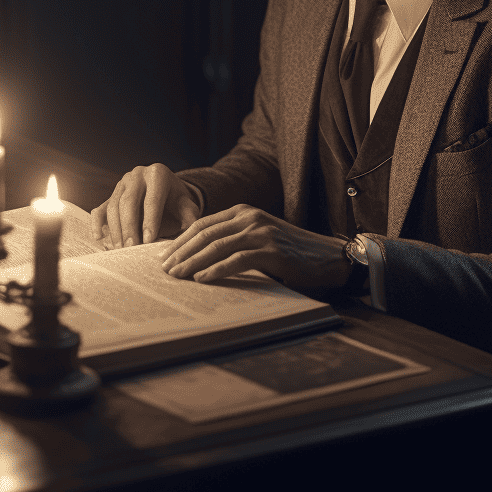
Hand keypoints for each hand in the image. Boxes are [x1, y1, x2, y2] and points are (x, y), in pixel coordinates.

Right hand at [91, 163, 201, 248]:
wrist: (167, 194)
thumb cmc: (178, 204)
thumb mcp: (188, 209)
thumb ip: (189, 221)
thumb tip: (185, 240)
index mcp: (158, 174)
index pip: (152, 199)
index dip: (150, 220)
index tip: (149, 241)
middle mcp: (137, 175)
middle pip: (128, 202)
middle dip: (129, 227)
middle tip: (132, 248)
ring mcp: (121, 184)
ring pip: (113, 207)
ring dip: (116, 230)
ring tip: (121, 250)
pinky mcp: (110, 196)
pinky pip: (100, 209)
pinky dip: (96, 223)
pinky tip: (99, 238)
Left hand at [159, 205, 349, 289]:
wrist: (327, 256)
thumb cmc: (290, 252)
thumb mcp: (258, 238)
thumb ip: (233, 241)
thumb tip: (198, 259)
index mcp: (243, 212)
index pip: (201, 224)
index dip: (180, 240)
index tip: (164, 256)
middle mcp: (249, 217)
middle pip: (204, 233)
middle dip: (181, 252)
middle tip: (165, 269)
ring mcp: (260, 232)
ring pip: (216, 246)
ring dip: (193, 262)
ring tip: (177, 275)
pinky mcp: (271, 250)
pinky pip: (236, 260)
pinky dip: (216, 270)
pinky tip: (202, 279)